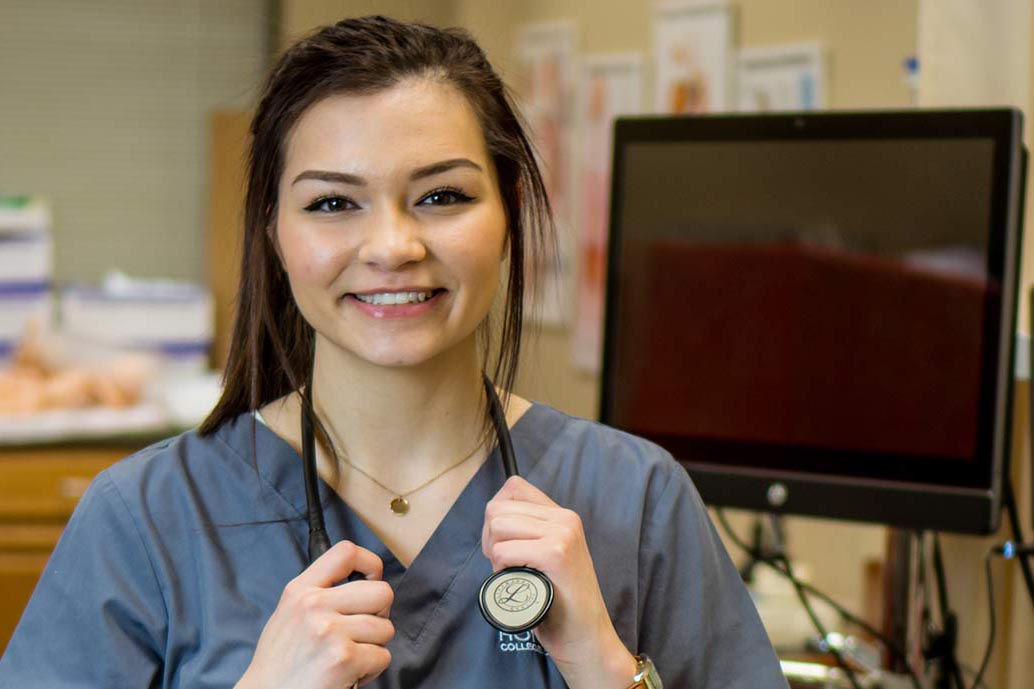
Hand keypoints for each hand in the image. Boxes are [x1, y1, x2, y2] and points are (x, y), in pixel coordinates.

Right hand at [236, 541, 394, 688]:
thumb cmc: (280, 663)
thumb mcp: (288, 615)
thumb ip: (319, 594)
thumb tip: (365, 582)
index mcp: (300, 591)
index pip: (347, 552)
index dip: (371, 564)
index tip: (372, 581)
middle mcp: (314, 605)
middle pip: (382, 592)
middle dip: (380, 615)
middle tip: (363, 632)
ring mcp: (330, 631)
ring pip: (386, 628)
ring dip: (374, 647)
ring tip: (350, 658)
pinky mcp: (343, 658)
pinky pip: (382, 656)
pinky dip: (371, 669)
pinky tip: (349, 674)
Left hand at [481, 477, 635, 688]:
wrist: (588, 638)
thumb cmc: (561, 603)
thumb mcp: (549, 555)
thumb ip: (531, 533)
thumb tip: (493, 519)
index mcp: (563, 515)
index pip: (513, 487)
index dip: (497, 514)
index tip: (503, 543)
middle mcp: (565, 518)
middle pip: (497, 507)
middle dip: (489, 537)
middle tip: (504, 564)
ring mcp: (562, 534)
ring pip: (497, 526)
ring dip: (494, 553)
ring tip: (512, 573)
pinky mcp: (556, 555)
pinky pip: (504, 551)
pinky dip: (500, 568)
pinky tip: (517, 582)